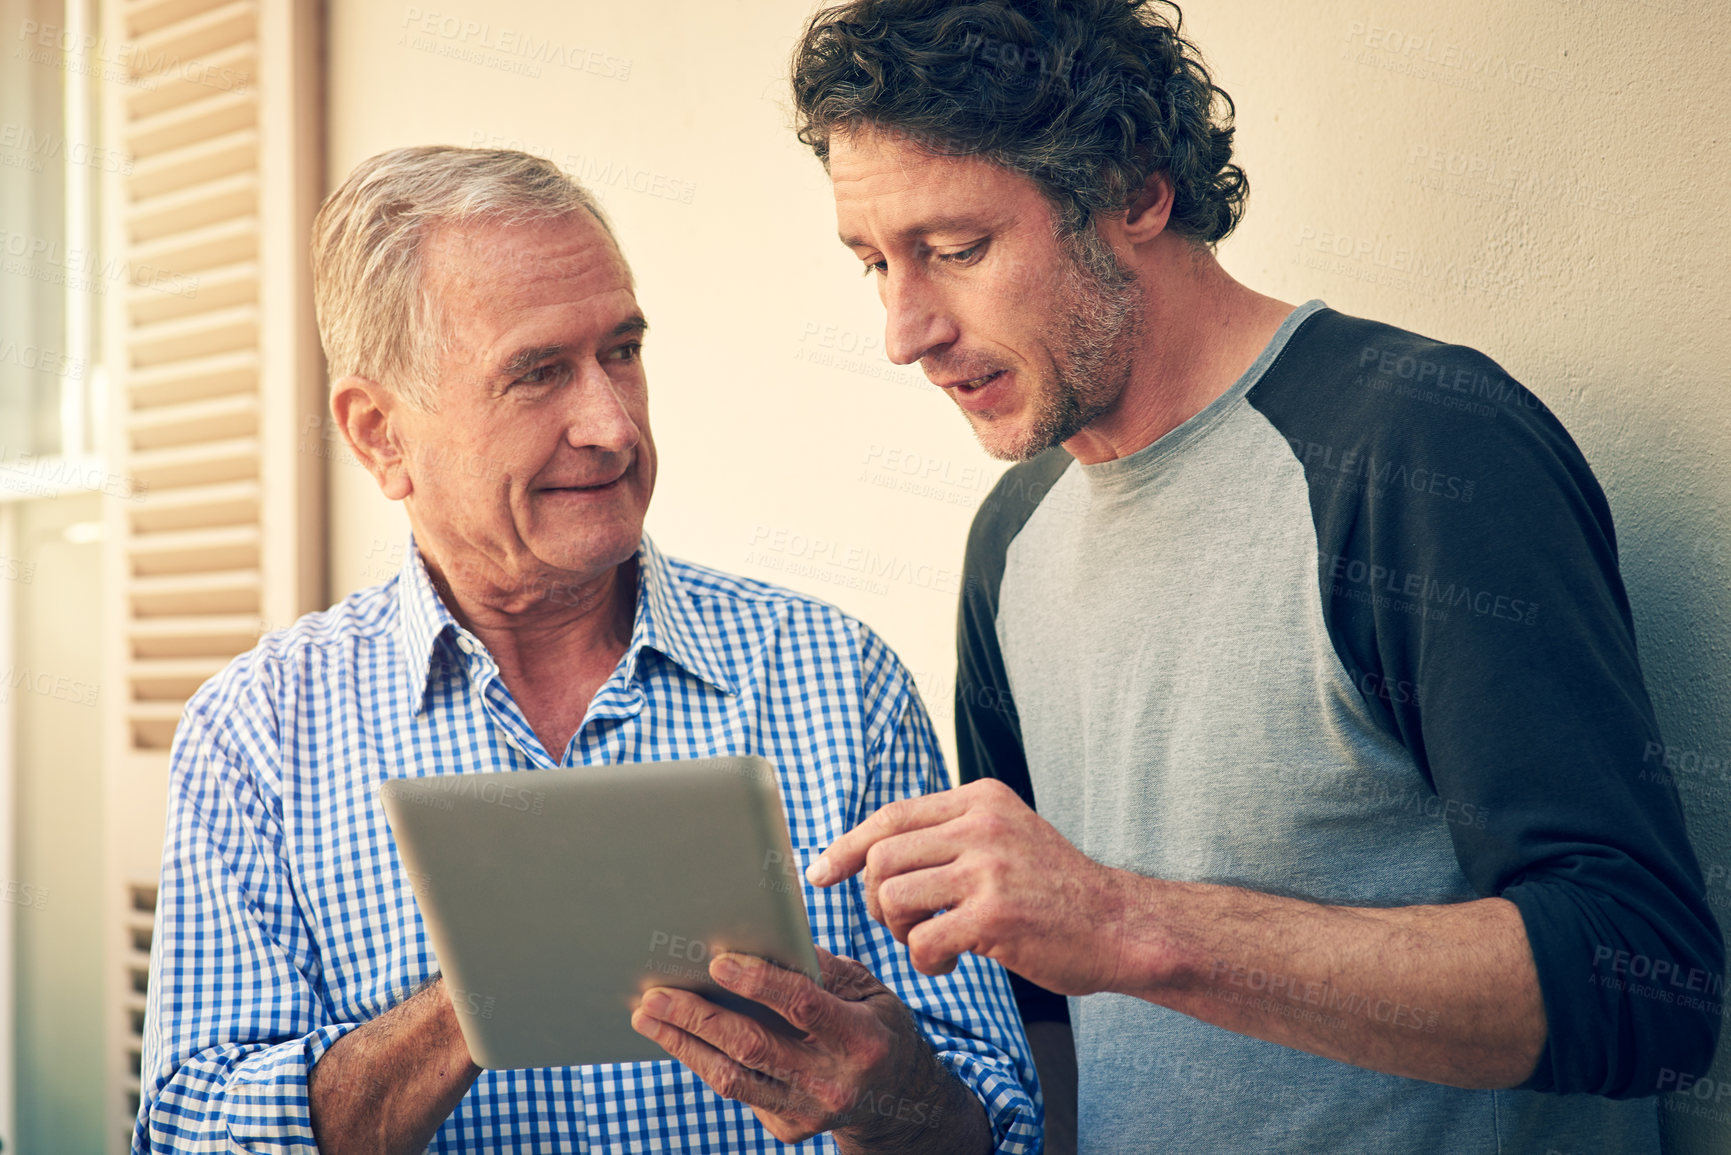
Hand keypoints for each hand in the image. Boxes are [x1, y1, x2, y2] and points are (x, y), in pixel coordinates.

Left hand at [630, 947, 956, 1147]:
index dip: (759, 982)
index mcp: (861, 1039)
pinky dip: (706, 1061)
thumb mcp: (868, 989)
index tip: (717, 960)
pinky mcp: (789, 1130)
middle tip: (656, 994)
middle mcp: (834, 1082)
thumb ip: (821, 968)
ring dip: (684, 1044)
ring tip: (649, 1016)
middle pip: (752, 1046)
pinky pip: (739, 1091)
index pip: (802, 1006)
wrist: (899, 1100)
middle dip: (697, 1016)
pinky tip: (681, 1037)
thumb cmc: (877, 1026)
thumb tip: (766, 937)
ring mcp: (809, 1112)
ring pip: (732, 1078)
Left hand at [806, 777, 1133, 994]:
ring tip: (928, 941)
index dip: (846, 846)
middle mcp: (982, 824)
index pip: (891, 815)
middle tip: (902, 924)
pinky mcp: (996, 916)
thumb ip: (951, 833)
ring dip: (898, 930)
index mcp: (981, 799)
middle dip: (875, 899)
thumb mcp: (1007, 836)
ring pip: (891, 896)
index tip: (819, 873)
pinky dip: (925, 962)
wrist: (1121, 926)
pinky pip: (922, 941)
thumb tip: (871, 850)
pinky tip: (951, 963)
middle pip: (881, 857)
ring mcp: (989, 868)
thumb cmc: (1057, 891)